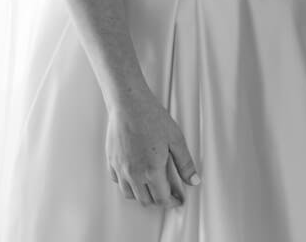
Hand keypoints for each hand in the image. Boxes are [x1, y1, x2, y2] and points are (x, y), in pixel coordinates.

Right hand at [106, 91, 199, 208]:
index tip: (178, 199)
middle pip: (146, 200)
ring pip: (130, 194)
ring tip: (152, 184)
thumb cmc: (151, 117)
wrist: (129, 103)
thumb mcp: (176, 138)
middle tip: (167, 192)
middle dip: (158, 200)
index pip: (162, 198)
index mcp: (152, 170)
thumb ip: (185, 163)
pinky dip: (127, 183)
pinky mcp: (111, 161)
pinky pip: (118, 181)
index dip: (172, 202)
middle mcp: (134, 174)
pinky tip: (135, 174)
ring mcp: (120, 169)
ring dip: (142, 194)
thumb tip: (193, 180)